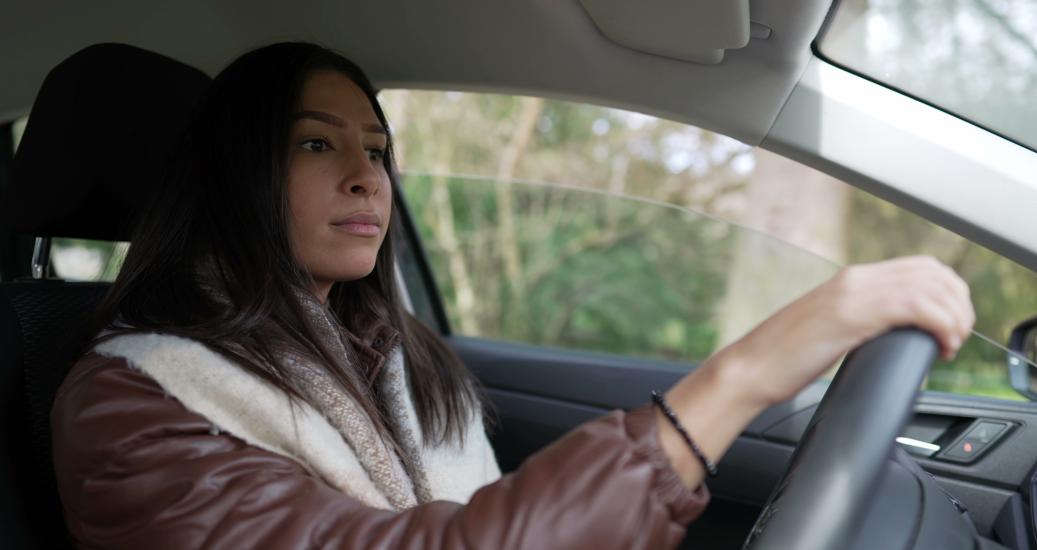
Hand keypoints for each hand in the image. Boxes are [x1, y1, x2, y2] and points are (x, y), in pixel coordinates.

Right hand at [657, 256, 974, 487]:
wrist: (748, 369)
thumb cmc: (780, 361)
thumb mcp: (828, 333)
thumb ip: (858, 323)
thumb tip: (889, 336)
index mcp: (848, 281)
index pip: (918, 268)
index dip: (948, 293)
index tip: (949, 326)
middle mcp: (853, 278)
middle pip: (932, 270)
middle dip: (959, 303)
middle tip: (954, 337)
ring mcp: (852, 293)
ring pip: (932, 285)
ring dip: (955, 315)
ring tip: (949, 344)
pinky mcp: (851, 314)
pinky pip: (917, 306)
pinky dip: (942, 325)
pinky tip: (939, 346)